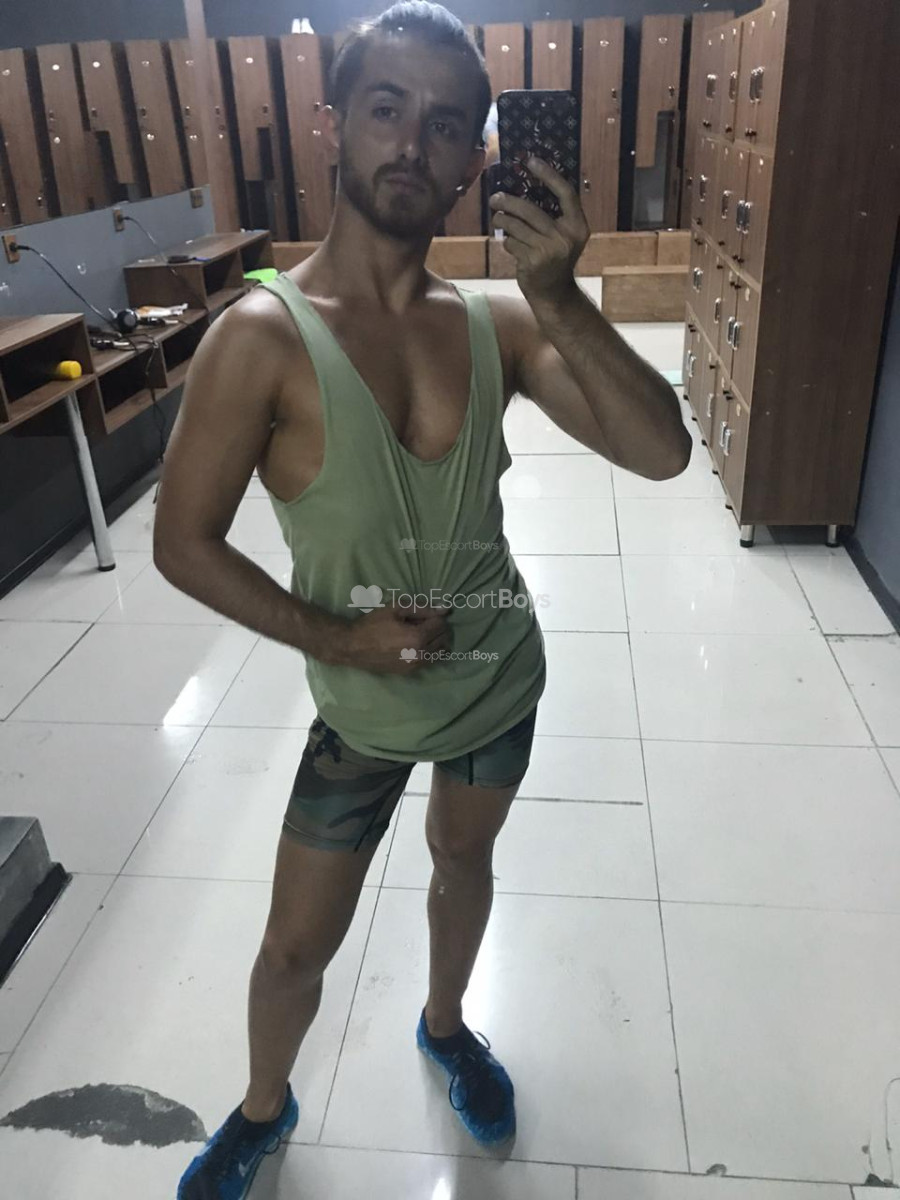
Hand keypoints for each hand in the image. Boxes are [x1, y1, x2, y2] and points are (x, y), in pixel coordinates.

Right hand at [332, 604, 450, 674]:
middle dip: (438, 628)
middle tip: (423, 622)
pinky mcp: (409, 672)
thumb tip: (445, 609)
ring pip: (439, 652)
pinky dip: (428, 651)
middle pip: (444, 639)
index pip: (442, 624)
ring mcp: (415, 666)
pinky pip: (429, 661)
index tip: (423, 613)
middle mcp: (420, 655)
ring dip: (435, 640)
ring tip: (420, 633)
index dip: (435, 615)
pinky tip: (415, 645)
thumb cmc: (372, 624)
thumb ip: (422, 608)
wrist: (352, 647)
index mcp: (418, 637)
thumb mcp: (396, 608)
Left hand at [488, 156, 589, 301]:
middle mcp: (565, 237)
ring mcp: (548, 251)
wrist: (554, 293)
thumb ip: (553, 216)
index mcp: (578, 226)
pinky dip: (507, 242)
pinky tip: (511, 244)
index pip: (566, 193)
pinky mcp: (532, 262)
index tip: (531, 161)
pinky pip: (511, 243)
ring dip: (502, 221)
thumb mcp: (563, 237)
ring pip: (516, 226)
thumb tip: (525, 187)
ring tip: (497, 218)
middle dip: (509, 202)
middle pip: (531, 210)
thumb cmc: (555, 259)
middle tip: (495, 198)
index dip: (549, 174)